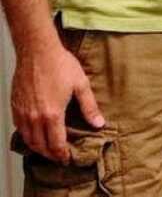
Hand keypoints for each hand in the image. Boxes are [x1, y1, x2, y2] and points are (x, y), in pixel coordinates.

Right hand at [12, 40, 104, 160]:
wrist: (37, 51)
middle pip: (41, 146)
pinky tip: (34, 134)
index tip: (67, 159)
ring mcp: (23, 113)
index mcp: (52, 114)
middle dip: (50, 154)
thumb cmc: (60, 64)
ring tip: (47, 149)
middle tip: (58, 157)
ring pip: (28, 140)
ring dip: (38, 147)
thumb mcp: (81, 84)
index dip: (62, 154)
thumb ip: (89, 107)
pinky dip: (27, 136)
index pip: (56, 144)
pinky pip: (19, 129)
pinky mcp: (15, 107)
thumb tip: (98, 123)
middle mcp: (35, 118)